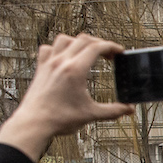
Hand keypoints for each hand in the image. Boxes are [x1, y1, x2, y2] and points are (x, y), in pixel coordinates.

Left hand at [0, 34, 134, 159]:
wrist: (34, 123)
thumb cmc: (59, 119)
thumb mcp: (91, 114)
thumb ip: (113, 111)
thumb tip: (128, 110)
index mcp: (75, 70)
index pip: (96, 47)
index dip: (111, 47)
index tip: (118, 51)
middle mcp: (61, 62)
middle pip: (83, 39)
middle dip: (99, 43)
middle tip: (107, 54)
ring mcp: (49, 63)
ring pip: (64, 39)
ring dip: (78, 42)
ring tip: (86, 52)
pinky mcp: (41, 69)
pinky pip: (48, 49)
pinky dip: (57, 48)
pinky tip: (63, 57)